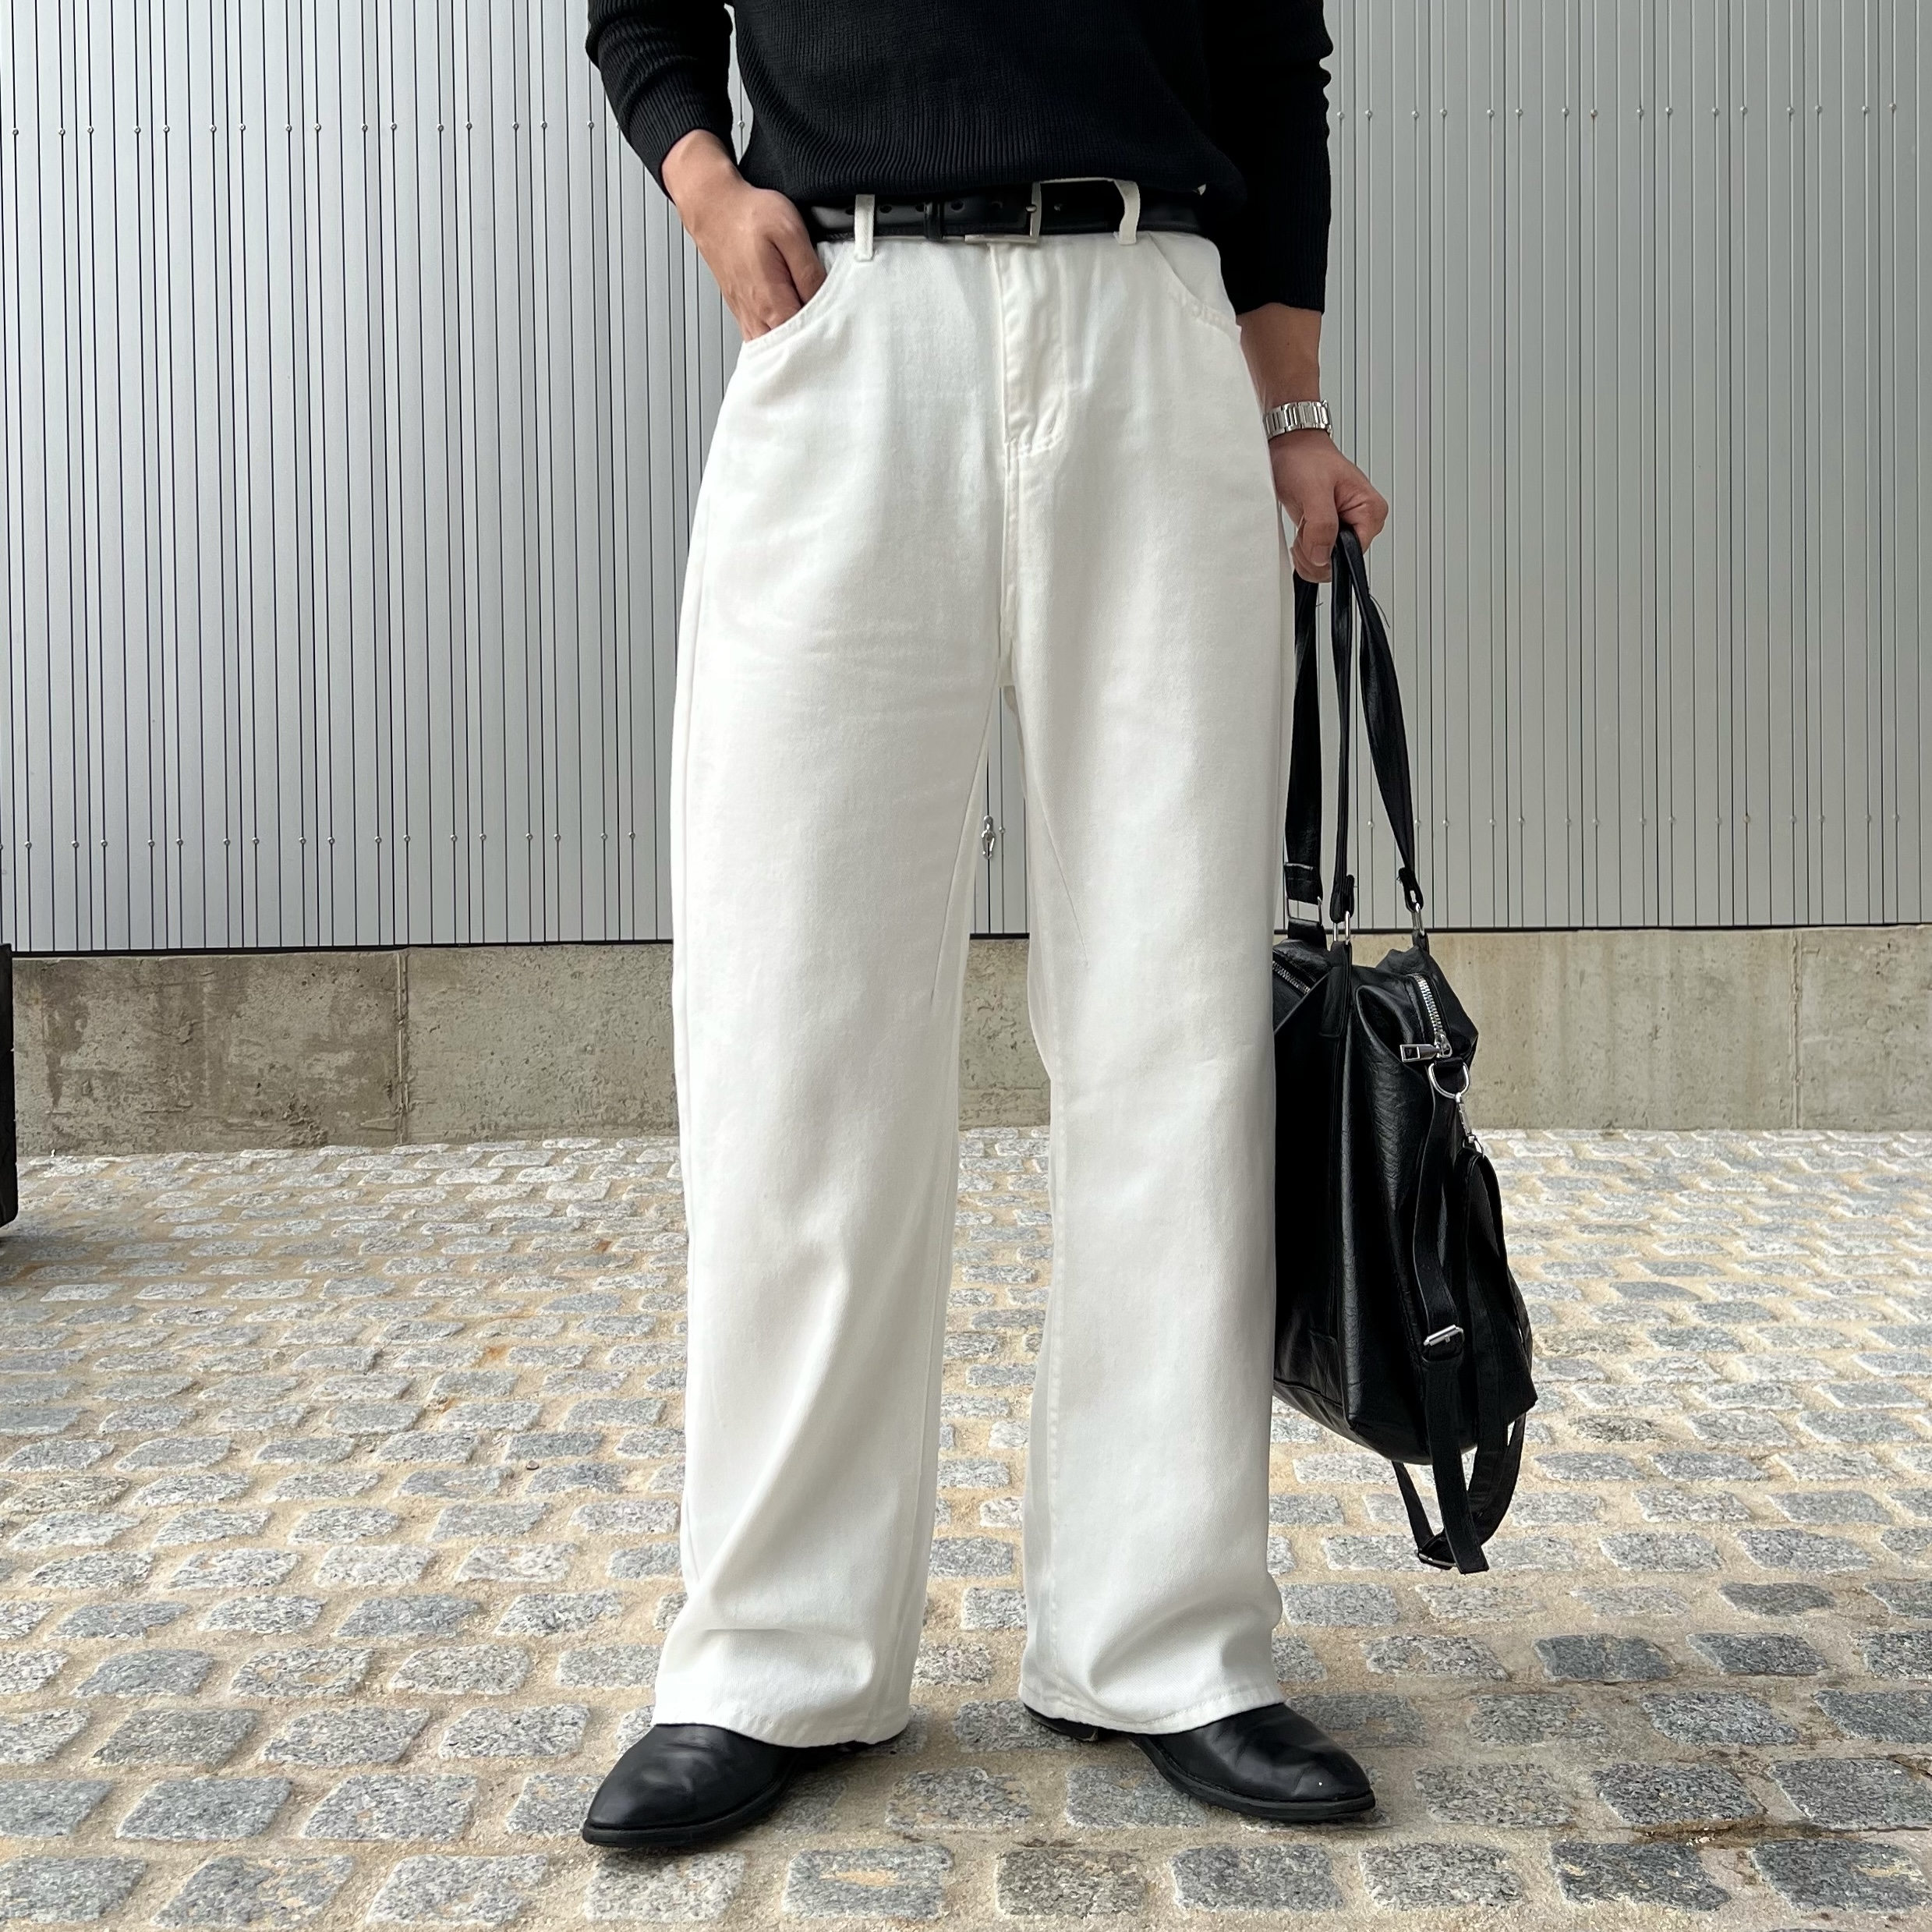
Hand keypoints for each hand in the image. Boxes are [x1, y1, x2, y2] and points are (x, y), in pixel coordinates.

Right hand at [662, 130, 824, 340]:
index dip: (826, 339)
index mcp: (771, 301)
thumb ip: (809, 271)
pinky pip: (761, 340)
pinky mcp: (742, 312)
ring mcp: (746, 317)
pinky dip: (776, 344)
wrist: (713, 207)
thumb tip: (827, 299)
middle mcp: (756, 315)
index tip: (842, 334)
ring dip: (793, 349)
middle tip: (833, 341)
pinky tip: (789, 337)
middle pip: (789, 350)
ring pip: (773, 350)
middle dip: (812, 349)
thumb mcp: (790, 233)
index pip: (804, 339)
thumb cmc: (748, 216)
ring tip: (813, 340)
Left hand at [1269, 431, 1389, 582]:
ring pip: (1326, 563)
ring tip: (1304, 523)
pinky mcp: (1330, 533)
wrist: (1291, 448)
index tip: (1311, 535)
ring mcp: (1346, 528)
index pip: (1354, 555)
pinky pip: (1318, 557)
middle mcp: (1362, 522)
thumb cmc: (1306, 458)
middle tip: (1306, 524)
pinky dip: (1304, 551)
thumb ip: (1321, 525)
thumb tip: (1323, 557)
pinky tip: (1302, 531)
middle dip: (1314, 552)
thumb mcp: (1314, 490)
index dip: (1328, 553)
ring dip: (1307, 552)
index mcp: (1370, 511)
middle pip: (1339, 562)